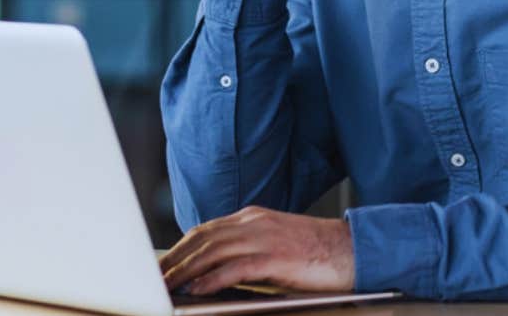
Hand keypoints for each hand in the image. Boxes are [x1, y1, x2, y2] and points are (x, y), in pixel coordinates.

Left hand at [160, 206, 354, 294]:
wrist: (353, 248)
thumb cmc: (316, 252)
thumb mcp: (276, 242)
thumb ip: (247, 249)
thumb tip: (214, 270)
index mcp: (252, 217)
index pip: (205, 230)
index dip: (179, 248)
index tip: (161, 265)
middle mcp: (255, 222)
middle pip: (202, 238)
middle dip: (174, 259)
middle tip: (154, 278)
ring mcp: (265, 238)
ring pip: (213, 251)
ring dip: (185, 270)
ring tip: (167, 286)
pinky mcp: (276, 257)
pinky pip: (236, 267)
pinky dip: (212, 278)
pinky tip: (198, 289)